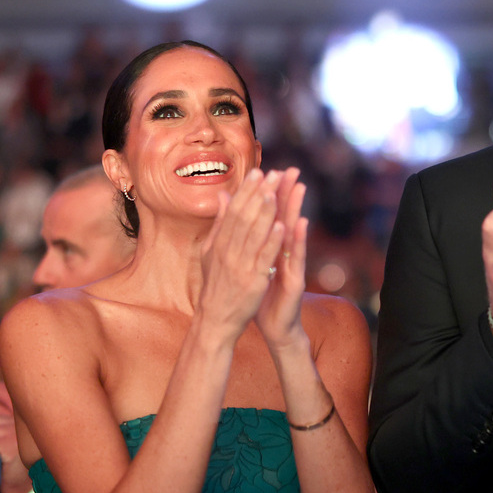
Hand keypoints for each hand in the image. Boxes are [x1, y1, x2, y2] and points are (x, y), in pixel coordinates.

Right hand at [199, 169, 287, 341]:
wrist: (216, 320)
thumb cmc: (216, 285)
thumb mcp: (210, 253)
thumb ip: (219, 224)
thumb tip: (224, 196)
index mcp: (218, 244)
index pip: (234, 212)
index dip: (246, 191)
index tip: (257, 172)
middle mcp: (227, 252)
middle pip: (244, 218)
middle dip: (258, 195)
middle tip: (272, 174)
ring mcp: (240, 266)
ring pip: (254, 234)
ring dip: (265, 212)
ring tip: (276, 191)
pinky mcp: (253, 281)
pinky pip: (264, 257)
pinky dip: (272, 241)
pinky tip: (282, 225)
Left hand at [254, 167, 310, 350]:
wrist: (275, 326)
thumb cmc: (263, 295)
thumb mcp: (252, 265)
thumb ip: (249, 243)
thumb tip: (240, 223)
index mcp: (271, 249)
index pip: (271, 217)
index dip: (270, 195)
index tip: (269, 170)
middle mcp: (284, 253)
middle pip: (285, 218)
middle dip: (287, 194)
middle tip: (292, 170)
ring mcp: (292, 265)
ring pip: (294, 233)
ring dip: (296, 209)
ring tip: (298, 187)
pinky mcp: (296, 279)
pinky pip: (296, 257)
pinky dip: (296, 240)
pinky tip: (297, 223)